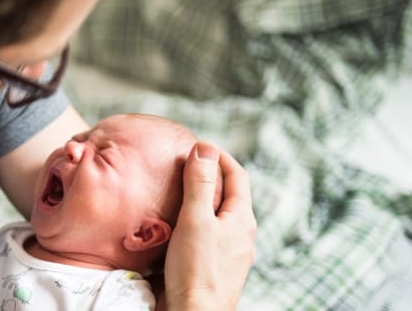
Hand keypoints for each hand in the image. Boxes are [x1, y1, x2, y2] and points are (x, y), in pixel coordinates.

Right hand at [162, 141, 255, 310]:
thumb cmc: (196, 271)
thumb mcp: (196, 220)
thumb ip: (199, 184)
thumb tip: (204, 149)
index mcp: (241, 220)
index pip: (237, 176)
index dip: (219, 157)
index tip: (198, 146)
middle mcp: (240, 236)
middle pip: (228, 196)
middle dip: (208, 177)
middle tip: (184, 166)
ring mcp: (228, 254)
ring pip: (216, 217)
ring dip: (199, 201)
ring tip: (176, 193)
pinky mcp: (212, 268)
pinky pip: (206, 236)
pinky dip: (192, 223)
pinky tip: (175, 228)